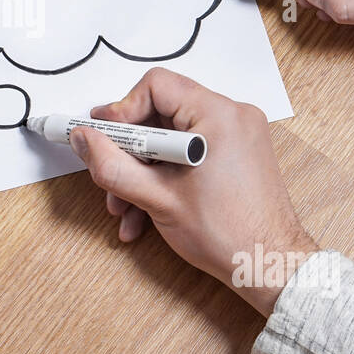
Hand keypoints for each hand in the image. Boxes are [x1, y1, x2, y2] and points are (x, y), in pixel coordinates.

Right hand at [68, 69, 315, 315]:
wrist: (270, 266)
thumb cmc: (227, 234)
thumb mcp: (156, 199)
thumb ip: (112, 165)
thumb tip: (83, 139)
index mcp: (218, 116)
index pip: (156, 86)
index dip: (122, 111)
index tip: (103, 137)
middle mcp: (232, 116)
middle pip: (161, 113)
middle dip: (130, 152)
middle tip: (110, 178)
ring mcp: (237, 135)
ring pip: (172, 138)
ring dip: (143, 171)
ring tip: (126, 209)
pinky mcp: (237, 154)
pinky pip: (190, 152)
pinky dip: (166, 176)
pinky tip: (147, 213)